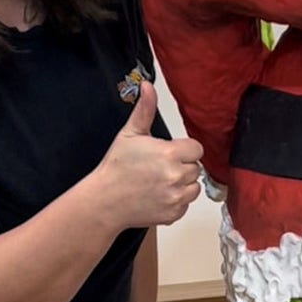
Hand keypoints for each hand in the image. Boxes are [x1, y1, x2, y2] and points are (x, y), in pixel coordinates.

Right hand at [96, 81, 203, 227]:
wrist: (104, 201)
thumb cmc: (116, 167)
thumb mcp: (130, 134)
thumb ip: (145, 109)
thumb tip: (147, 86)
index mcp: (170, 154)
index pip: (196, 148)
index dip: (184, 149)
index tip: (170, 152)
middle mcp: (177, 176)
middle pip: (195, 167)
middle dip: (182, 166)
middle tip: (160, 167)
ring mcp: (176, 197)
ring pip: (194, 187)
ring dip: (182, 184)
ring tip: (160, 181)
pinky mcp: (173, 214)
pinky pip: (185, 205)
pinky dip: (176, 201)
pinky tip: (158, 195)